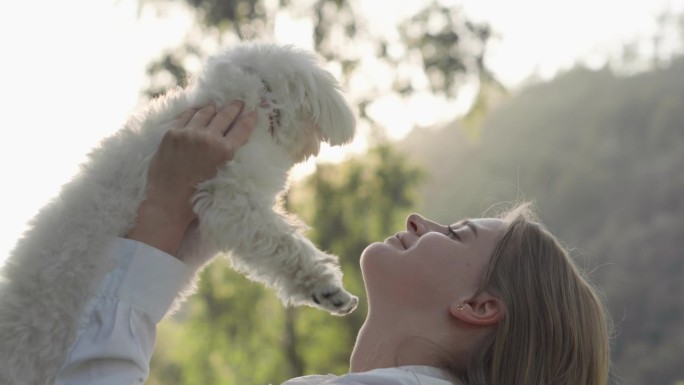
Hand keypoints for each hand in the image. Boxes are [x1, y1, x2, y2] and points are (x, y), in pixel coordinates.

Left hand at [127, 101, 256, 255]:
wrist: (167, 203)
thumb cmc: (196, 198)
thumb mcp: (221, 177)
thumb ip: (227, 158)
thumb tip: (231, 144)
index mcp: (224, 152)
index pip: (241, 129)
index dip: (249, 118)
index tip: (253, 112)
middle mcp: (208, 139)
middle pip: (225, 116)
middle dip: (234, 107)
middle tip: (239, 102)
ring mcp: (188, 134)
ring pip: (206, 112)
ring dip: (214, 108)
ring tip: (218, 105)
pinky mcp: (172, 133)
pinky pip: (186, 116)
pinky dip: (195, 111)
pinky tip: (198, 110)